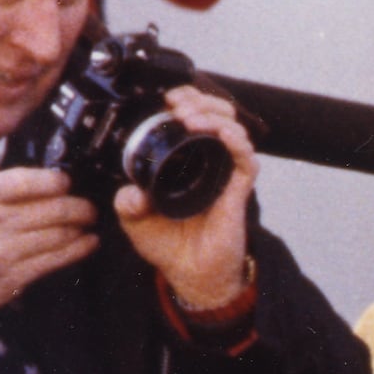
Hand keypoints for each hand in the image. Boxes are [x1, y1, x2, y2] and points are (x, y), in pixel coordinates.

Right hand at [0, 165, 96, 319]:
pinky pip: (55, 260)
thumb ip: (0, 185)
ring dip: (81, 227)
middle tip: (89, 206)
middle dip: (79, 206)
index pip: (25, 182)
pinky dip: (79, 249)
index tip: (67, 181)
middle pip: (52, 210)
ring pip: (59, 235)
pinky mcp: (14, 276)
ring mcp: (4, 250)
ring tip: (89, 222)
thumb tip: (45, 179)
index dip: (54, 180)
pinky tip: (88, 242)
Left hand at [112, 84, 257, 319]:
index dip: (186, 101)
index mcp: (183, 162)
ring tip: (191, 119)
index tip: (168, 98)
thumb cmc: (168, 245)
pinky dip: (237, 143)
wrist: (190, 274)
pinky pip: (246, 160)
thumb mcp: (134, 219)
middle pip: (217, 115)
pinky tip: (221, 136)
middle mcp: (207, 163)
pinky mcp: (238, 191)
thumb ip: (127, 202)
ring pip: (234, 130)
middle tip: (179, 105)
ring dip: (214, 116)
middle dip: (201, 100)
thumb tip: (130, 189)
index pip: (192, 119)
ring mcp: (225, 175)